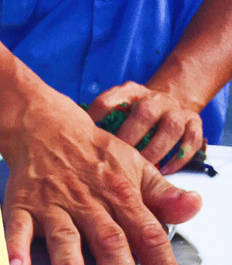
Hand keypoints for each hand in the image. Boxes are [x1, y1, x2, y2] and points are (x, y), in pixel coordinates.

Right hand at [1, 91, 201, 264]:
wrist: (45, 124)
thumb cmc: (92, 153)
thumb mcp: (136, 167)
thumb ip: (162, 196)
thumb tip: (194, 208)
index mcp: (121, 196)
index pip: (149, 237)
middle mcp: (90, 203)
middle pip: (109, 243)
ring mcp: (54, 205)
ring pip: (65, 238)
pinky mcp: (23, 206)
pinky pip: (17, 229)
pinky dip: (15, 249)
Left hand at [87, 82, 205, 174]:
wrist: (167, 102)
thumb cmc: (132, 115)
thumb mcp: (113, 111)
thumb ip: (96, 124)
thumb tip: (70, 145)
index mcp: (129, 93)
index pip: (109, 101)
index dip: (98, 118)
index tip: (88, 136)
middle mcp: (154, 99)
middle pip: (145, 114)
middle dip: (130, 139)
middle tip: (117, 163)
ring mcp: (175, 110)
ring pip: (171, 128)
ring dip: (156, 151)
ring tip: (144, 170)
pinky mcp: (194, 122)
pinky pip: (191, 140)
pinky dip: (179, 157)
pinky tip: (165, 171)